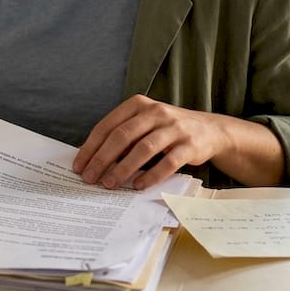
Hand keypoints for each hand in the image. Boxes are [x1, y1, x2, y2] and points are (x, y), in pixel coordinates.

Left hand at [71, 94, 229, 190]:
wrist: (209, 130)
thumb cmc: (167, 129)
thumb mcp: (144, 124)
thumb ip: (122, 135)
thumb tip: (92, 158)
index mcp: (138, 104)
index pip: (108, 126)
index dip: (91, 147)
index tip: (79, 165)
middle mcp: (156, 112)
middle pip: (122, 136)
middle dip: (103, 159)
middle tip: (90, 178)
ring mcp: (174, 128)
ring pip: (143, 149)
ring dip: (123, 169)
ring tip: (109, 184)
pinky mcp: (190, 145)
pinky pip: (167, 163)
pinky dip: (150, 176)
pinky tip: (137, 185)